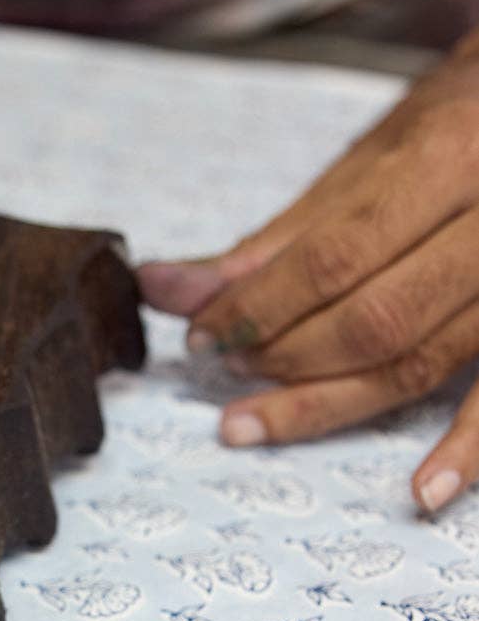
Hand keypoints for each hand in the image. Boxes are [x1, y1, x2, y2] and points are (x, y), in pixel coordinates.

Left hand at [138, 29, 478, 513]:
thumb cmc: (459, 127)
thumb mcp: (372, 160)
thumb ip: (278, 238)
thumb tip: (169, 288)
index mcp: (451, 155)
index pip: (335, 256)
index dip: (258, 306)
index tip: (200, 332)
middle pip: (376, 319)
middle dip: (285, 354)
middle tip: (227, 367)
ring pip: (421, 364)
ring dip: (329, 402)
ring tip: (254, 421)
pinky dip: (466, 451)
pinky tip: (422, 493)